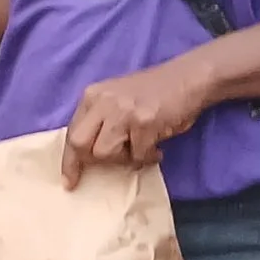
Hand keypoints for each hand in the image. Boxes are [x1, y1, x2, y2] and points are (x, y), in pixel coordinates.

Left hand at [60, 61, 208, 185]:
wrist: (190, 78)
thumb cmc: (155, 93)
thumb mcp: (117, 99)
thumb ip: (101, 120)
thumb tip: (88, 156)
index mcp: (93, 95)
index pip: (71, 133)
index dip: (69, 161)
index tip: (69, 182)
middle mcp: (103, 101)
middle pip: (79, 143)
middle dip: (92, 161)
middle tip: (112, 164)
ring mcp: (122, 111)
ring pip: (105, 153)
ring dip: (124, 159)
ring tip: (141, 150)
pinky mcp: (144, 122)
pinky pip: (136, 155)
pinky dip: (147, 157)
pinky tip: (157, 149)